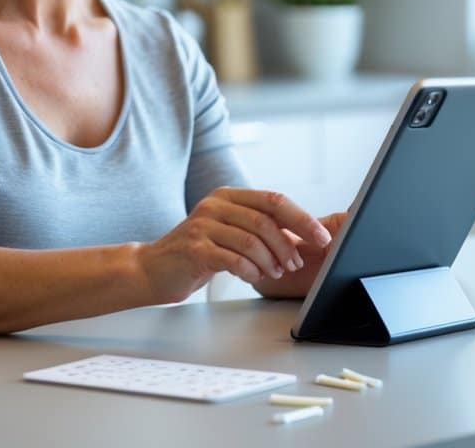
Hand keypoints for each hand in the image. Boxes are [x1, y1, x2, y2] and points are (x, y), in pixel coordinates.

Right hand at [136, 188, 331, 304]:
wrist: (152, 269)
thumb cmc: (197, 252)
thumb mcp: (228, 232)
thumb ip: (257, 228)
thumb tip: (301, 237)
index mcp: (229, 196)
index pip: (274, 200)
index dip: (302, 218)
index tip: (321, 237)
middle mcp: (216, 204)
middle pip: (266, 219)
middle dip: (288, 244)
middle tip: (295, 263)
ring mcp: (203, 225)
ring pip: (252, 240)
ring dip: (271, 260)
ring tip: (275, 273)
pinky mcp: (195, 248)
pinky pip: (233, 259)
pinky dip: (251, 270)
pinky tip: (254, 278)